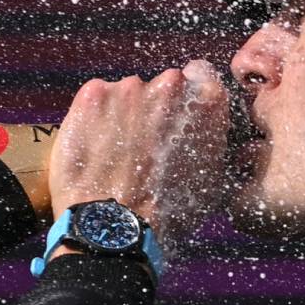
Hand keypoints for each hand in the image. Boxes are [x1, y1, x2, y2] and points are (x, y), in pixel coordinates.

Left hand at [48, 59, 230, 243]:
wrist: (115, 228)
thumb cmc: (167, 212)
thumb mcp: (212, 179)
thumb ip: (212, 139)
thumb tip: (207, 132)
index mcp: (206, 100)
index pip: (200, 76)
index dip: (187, 99)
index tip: (176, 118)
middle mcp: (170, 85)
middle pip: (160, 87)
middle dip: (153, 110)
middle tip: (143, 147)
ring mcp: (129, 87)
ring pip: (126, 95)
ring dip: (122, 116)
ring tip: (115, 155)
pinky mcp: (93, 95)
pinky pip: (95, 101)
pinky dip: (93, 119)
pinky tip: (95, 150)